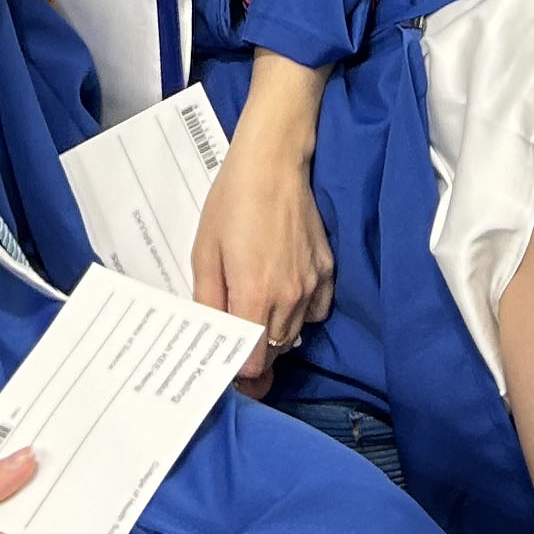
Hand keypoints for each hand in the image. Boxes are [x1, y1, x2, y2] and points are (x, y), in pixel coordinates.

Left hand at [194, 85, 336, 382]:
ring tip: (255, 309)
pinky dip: (300, 313)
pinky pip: (315, 312)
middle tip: (234, 334)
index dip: (237, 370)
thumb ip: (208, 303)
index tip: (225, 364)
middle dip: (253, 353)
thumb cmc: (231, 203)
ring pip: (294, 334)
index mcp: (255, 296)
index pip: (253, 363)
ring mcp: (313, 285)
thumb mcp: (205, 253)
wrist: (273, 162)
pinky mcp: (328, 270)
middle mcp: (290, 298)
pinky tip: (283, 294)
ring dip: (274, 333)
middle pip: (273, 353)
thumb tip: (212, 339)